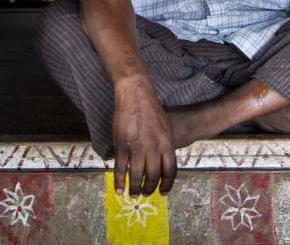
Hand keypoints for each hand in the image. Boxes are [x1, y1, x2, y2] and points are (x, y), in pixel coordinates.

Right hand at [112, 77, 176, 195]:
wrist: (136, 95)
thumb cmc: (152, 110)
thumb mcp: (166, 128)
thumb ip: (165, 146)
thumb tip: (163, 162)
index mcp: (167, 144)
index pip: (170, 171)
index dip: (167, 184)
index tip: (163, 192)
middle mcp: (154, 148)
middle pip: (153, 176)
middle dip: (150, 189)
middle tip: (146, 194)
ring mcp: (138, 148)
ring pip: (137, 176)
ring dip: (135, 189)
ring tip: (134, 194)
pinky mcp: (122, 145)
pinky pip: (121, 168)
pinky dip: (120, 181)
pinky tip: (119, 188)